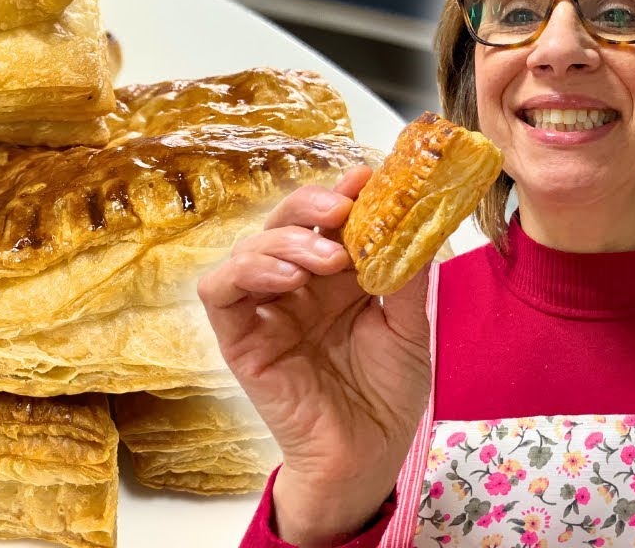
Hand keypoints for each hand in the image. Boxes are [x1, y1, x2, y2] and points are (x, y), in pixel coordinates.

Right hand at [197, 165, 431, 544]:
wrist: (367, 457)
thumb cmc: (386, 397)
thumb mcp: (410, 328)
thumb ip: (406, 276)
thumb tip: (414, 220)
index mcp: (335, 277)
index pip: (327, 220)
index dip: (343, 193)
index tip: (370, 176)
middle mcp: (295, 285)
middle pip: (284, 222)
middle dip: (311, 204)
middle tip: (343, 207)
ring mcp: (263, 309)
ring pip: (249, 248)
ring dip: (286, 241)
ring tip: (329, 258)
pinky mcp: (238, 338)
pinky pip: (220, 292)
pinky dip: (246, 272)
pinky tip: (287, 280)